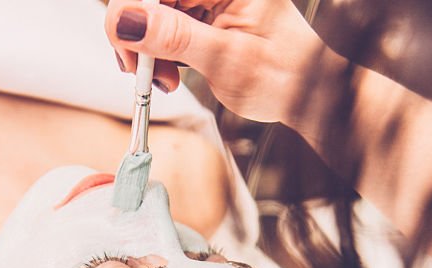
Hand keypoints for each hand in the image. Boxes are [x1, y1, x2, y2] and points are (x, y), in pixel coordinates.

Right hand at [106, 0, 334, 122]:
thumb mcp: (225, 59)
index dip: (135, 10)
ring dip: (145, 48)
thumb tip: (128, 18)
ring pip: (149, 13)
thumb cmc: (282, 77)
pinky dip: (156, 53)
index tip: (128, 47)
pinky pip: (160, 27)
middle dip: (136, 32)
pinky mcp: (199, 16)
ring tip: (165, 79)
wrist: (303, 95)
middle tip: (140, 70)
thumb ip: (175, 36)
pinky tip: (168, 73)